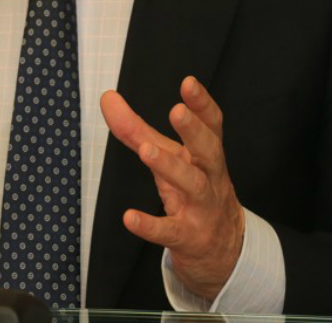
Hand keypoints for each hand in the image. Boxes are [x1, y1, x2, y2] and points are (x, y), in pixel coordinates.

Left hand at [101, 76, 244, 300]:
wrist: (224, 249)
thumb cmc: (193, 192)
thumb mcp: (170, 158)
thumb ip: (137, 129)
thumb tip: (108, 98)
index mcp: (206, 155)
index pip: (212, 125)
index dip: (202, 104)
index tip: (188, 83)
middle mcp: (209, 178)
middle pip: (209, 151)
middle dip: (194, 131)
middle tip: (177, 111)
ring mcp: (201, 208)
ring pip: (191, 185)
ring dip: (170, 167)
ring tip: (147, 150)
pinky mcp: (188, 236)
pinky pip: (170, 231)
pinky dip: (150, 225)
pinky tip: (130, 218)